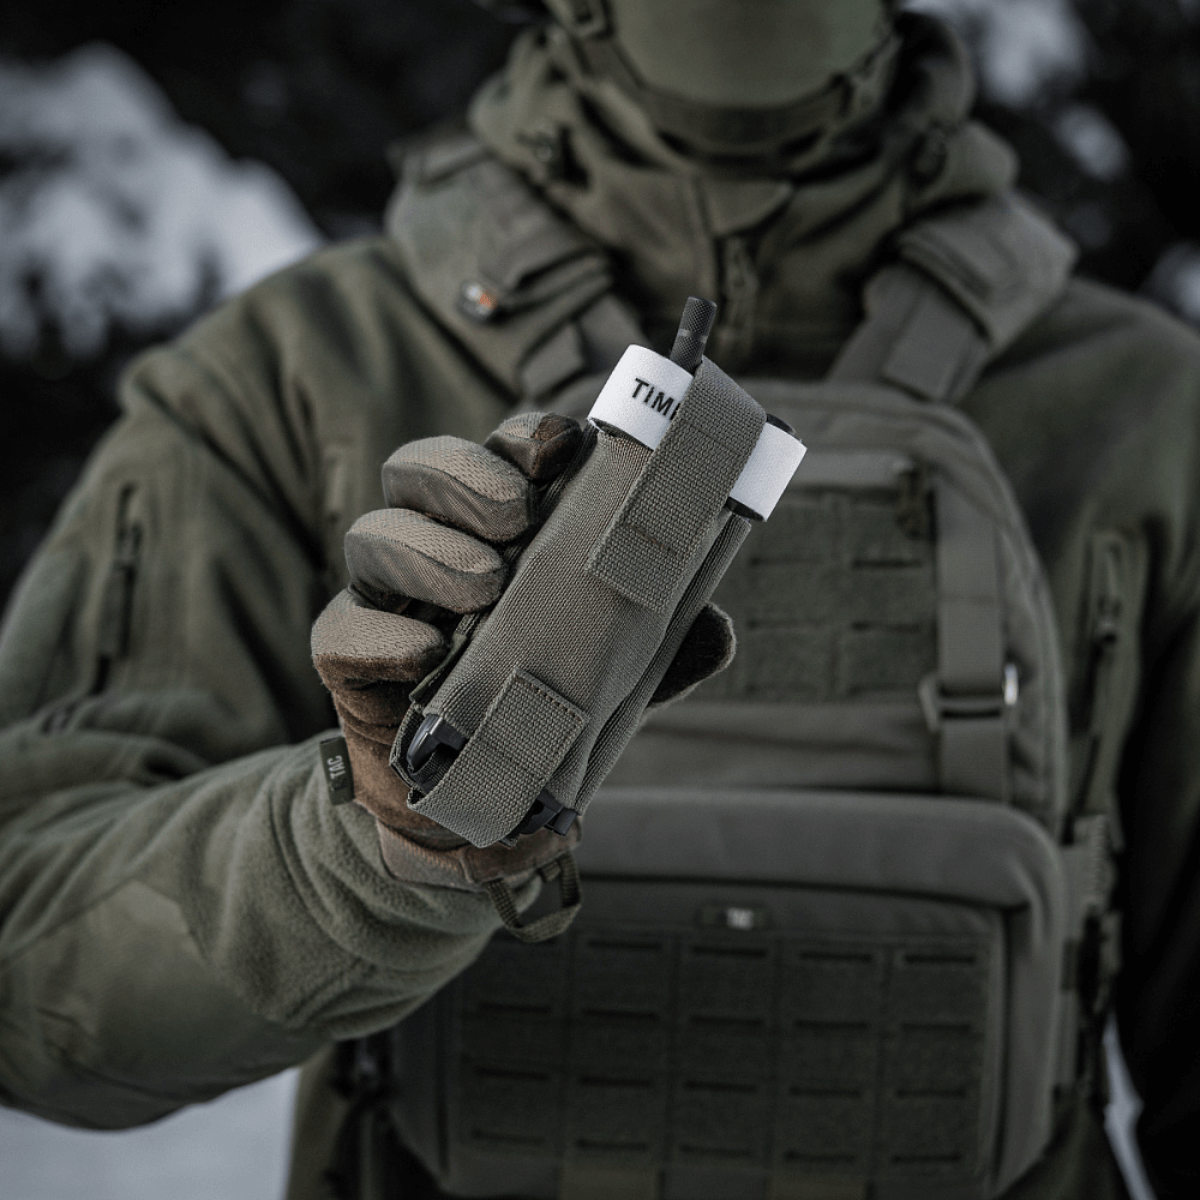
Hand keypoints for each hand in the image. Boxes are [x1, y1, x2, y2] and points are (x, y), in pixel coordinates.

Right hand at [311, 411, 734, 890]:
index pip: (501, 456)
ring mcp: (385, 599)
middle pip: (418, 470)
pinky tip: (424, 653)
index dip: (526, 438)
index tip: (563, 448)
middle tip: (517, 515)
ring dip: (429, 550)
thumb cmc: (544, 708)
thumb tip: (717, 629)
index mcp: (497, 529)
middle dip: (466, 476)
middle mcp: (433, 546)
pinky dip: (382, 634)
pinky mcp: (348, 661)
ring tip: (486, 583)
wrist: (475, 806)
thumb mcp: (615, 671)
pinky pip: (340, 631)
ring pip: (372, 537)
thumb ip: (658, 642)